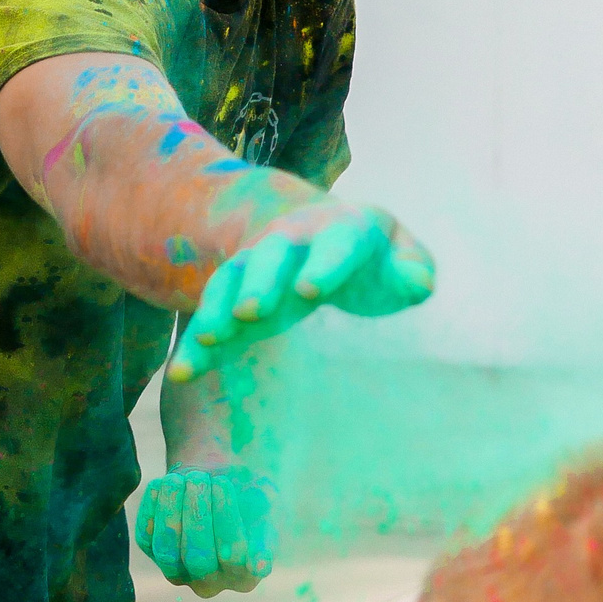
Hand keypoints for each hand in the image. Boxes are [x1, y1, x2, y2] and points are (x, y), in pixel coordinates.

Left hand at [135, 465, 271, 596]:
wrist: (219, 480)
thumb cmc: (249, 495)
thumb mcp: (265, 508)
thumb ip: (265, 537)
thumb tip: (260, 568)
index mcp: (244, 577)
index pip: (233, 555)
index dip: (225, 519)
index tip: (223, 483)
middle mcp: (210, 582)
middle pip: (197, 558)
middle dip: (196, 514)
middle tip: (199, 477)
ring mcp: (179, 570)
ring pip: (167, 552)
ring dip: (170, 512)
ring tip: (177, 479)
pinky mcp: (154, 553)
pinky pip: (146, 537)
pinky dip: (151, 509)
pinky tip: (162, 482)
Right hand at [167, 200, 433, 381]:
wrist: (315, 227)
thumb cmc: (370, 253)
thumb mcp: (400, 255)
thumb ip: (413, 269)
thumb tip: (420, 285)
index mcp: (341, 230)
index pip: (336, 245)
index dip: (324, 265)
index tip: (311, 290)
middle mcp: (291, 242)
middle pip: (272, 257)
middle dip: (261, 282)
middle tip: (252, 312)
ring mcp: (257, 265)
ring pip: (232, 281)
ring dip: (220, 308)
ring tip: (209, 341)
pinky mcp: (236, 296)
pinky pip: (211, 315)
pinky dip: (196, 343)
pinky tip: (182, 373)